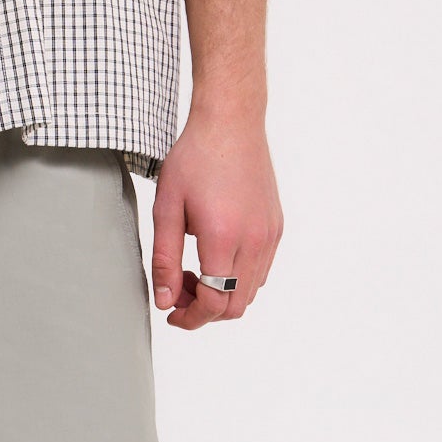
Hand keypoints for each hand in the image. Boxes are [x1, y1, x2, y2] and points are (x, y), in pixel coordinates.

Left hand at [149, 106, 282, 330]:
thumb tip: (166, 301)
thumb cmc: (195, 158)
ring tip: (194, 272)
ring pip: (250, 292)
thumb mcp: (166, 209)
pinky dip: (237, 279)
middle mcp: (254, 240)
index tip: (172, 314)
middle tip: (179, 292)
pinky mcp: (276, 227)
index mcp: (224, 237)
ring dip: (221, 296)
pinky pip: (260, 271)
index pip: (214, 303)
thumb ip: (165, 260)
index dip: (190, 318)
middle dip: (204, 311)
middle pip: (235, 306)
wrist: (231, 123)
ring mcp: (270, 235)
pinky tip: (215, 258)